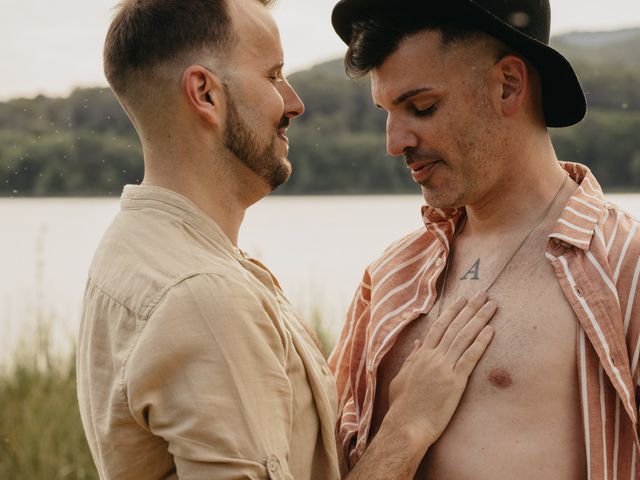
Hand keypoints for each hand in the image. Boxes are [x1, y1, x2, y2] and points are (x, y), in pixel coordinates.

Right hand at [385, 292, 495, 447]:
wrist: (406, 426)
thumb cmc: (402, 406)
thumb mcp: (401, 378)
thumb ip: (411, 359)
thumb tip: (419, 343)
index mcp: (420, 356)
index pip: (438, 327)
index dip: (452, 311)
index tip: (462, 299)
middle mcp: (432, 357)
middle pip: (454, 327)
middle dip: (469, 309)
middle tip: (482, 294)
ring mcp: (444, 368)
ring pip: (464, 337)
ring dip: (479, 319)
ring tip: (491, 306)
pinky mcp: (455, 382)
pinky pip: (470, 357)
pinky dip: (481, 342)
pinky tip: (491, 330)